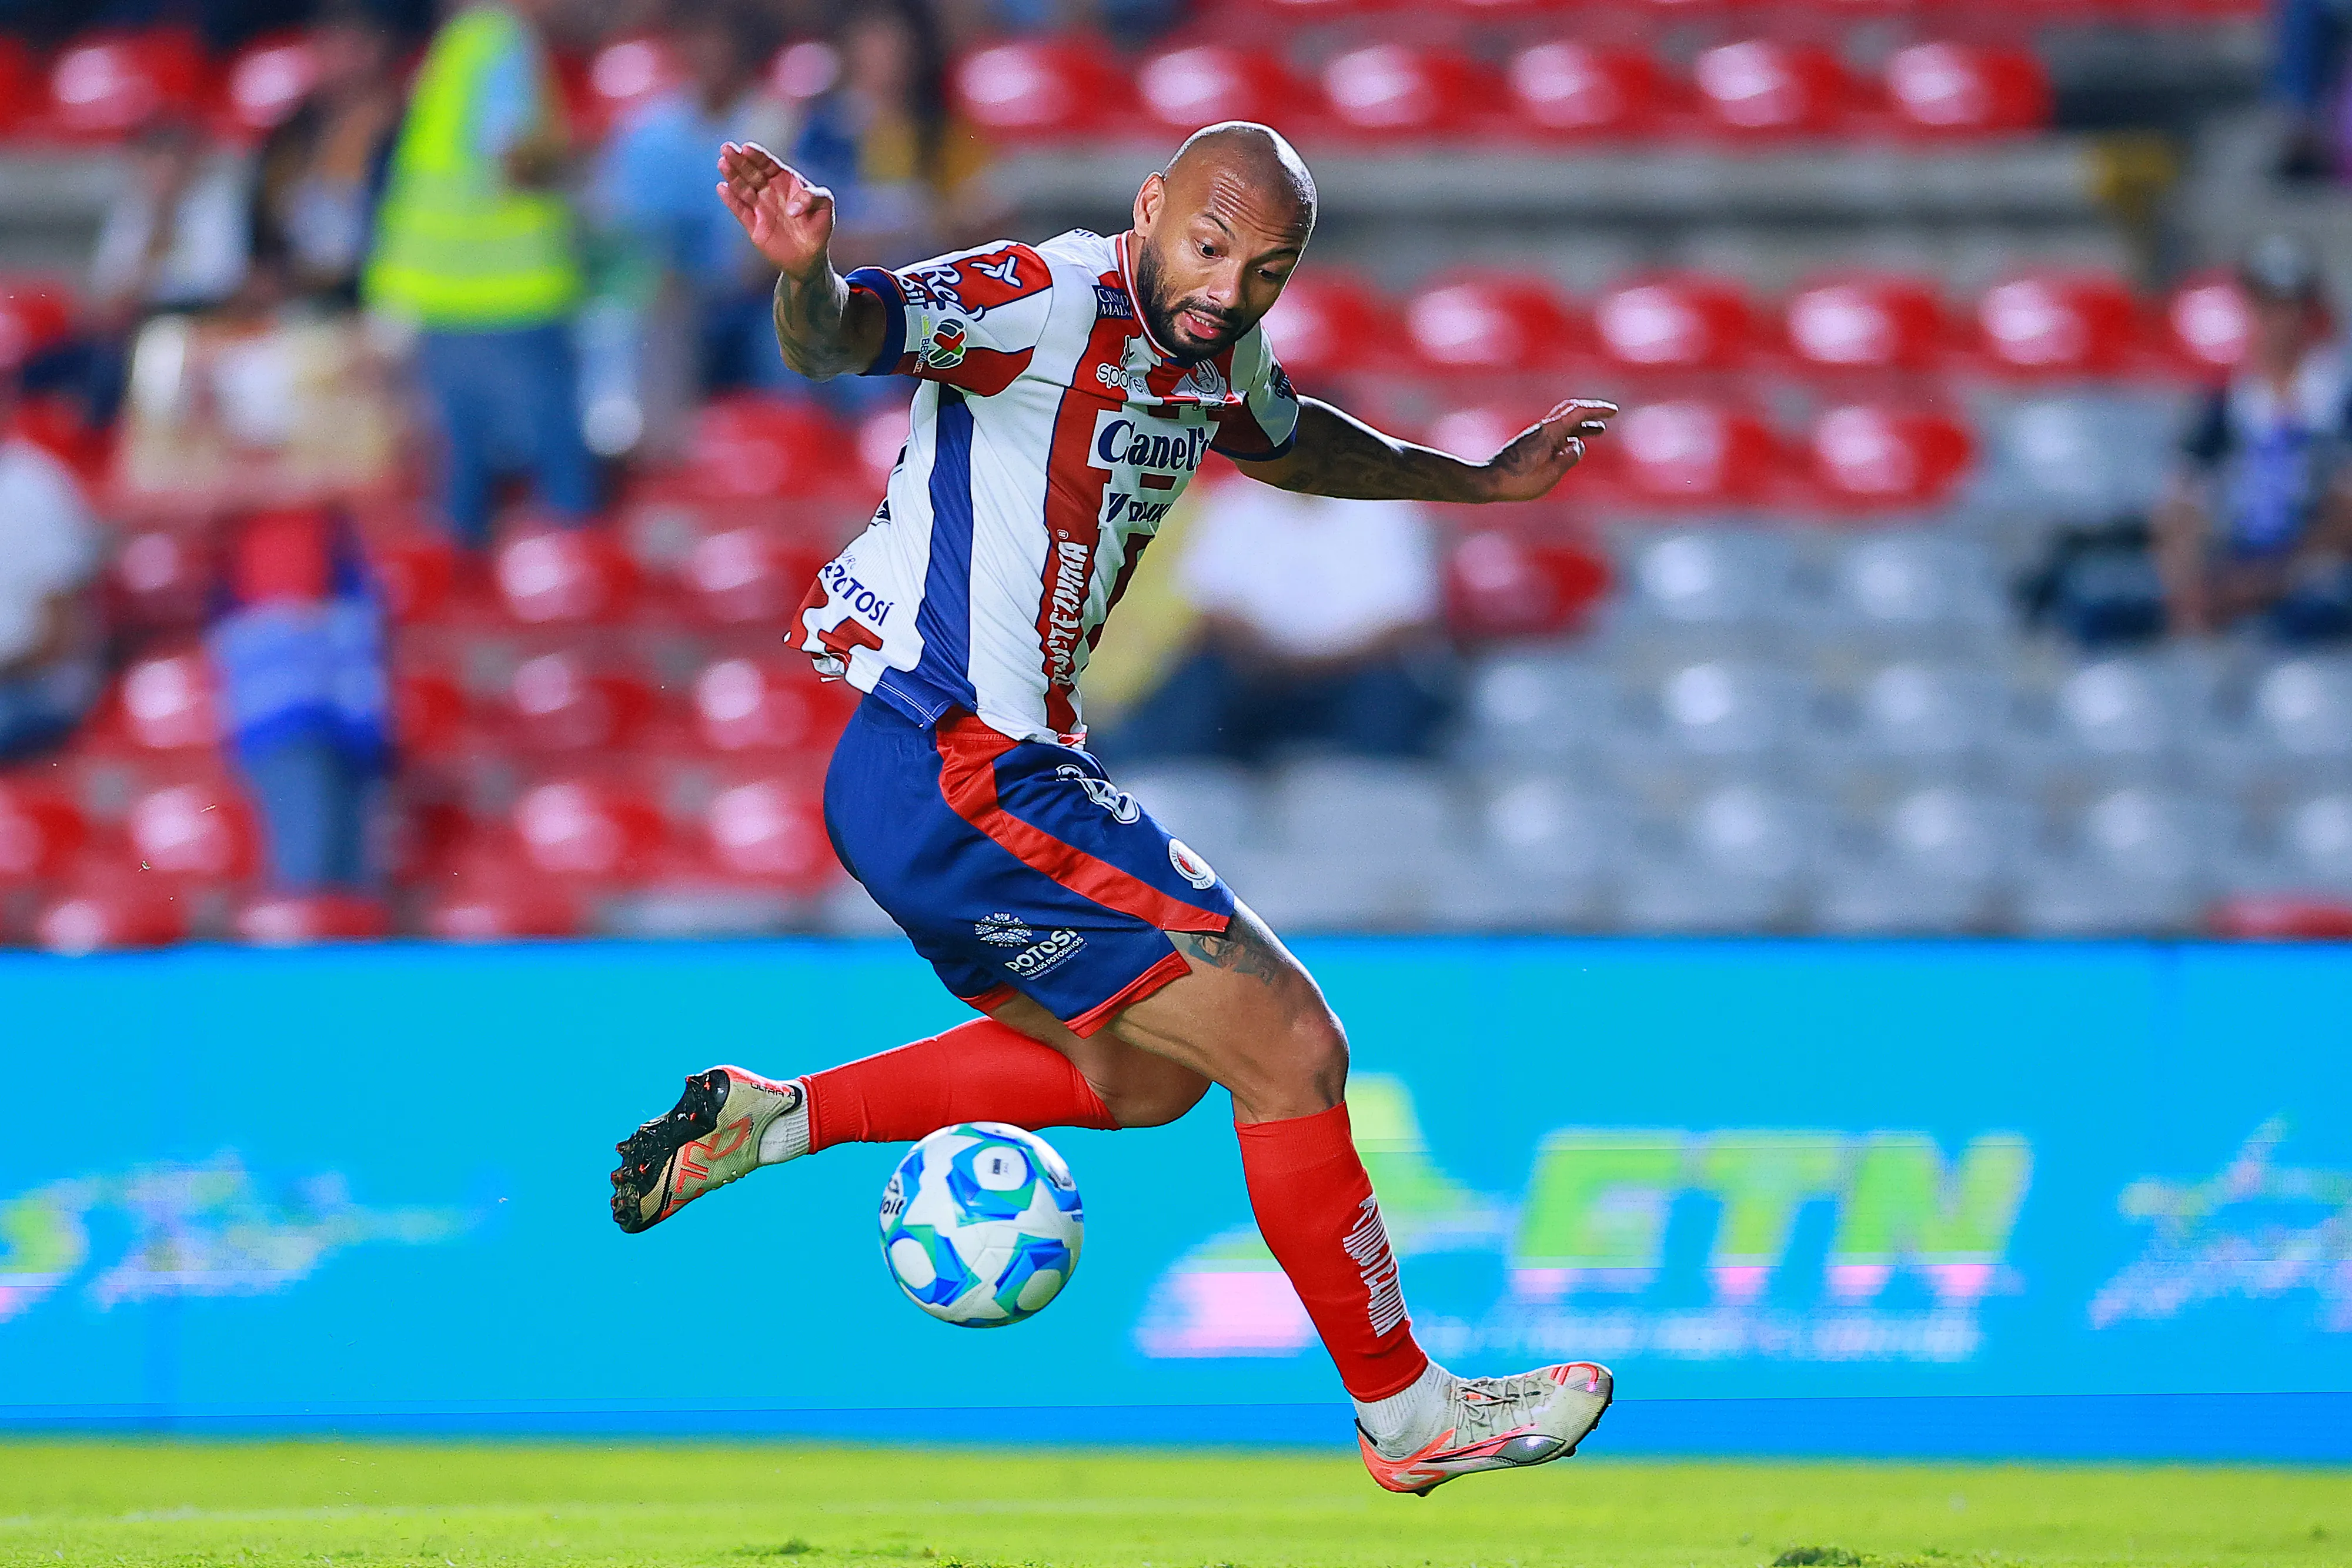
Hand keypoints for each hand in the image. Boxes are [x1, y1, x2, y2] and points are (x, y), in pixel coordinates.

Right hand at [717, 142, 835, 280]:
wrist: (810, 256)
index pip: (769, 165)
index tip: (747, 147)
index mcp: (785, 181)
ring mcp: (760, 207)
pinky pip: (740, 210)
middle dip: (739, 160)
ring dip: (732, 176)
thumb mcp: (825, 207)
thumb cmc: (819, 226)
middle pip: (752, 172)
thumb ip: (815, 197)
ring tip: (723, 163)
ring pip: (743, 188)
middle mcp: (770, 191)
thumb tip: (793, 208)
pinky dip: (731, 200)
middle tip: (726, 148)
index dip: (758, 156)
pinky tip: (722, 188)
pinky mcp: (753, 225)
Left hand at [1480, 399, 1616, 502]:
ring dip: (1581, 425)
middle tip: (1608, 417)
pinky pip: (1555, 433)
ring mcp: (1535, 436)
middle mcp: (1542, 429)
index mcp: (1549, 433)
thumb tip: (1579, 445)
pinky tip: (1574, 445)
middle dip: (1591, 413)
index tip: (1613, 411)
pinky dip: (1569, 434)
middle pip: (1570, 412)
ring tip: (1598, 432)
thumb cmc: (1518, 481)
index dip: (1596, 409)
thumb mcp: (1550, 474)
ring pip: (1563, 423)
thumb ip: (1568, 458)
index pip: (1577, 412)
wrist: (1488, 481)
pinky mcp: (1529, 444)